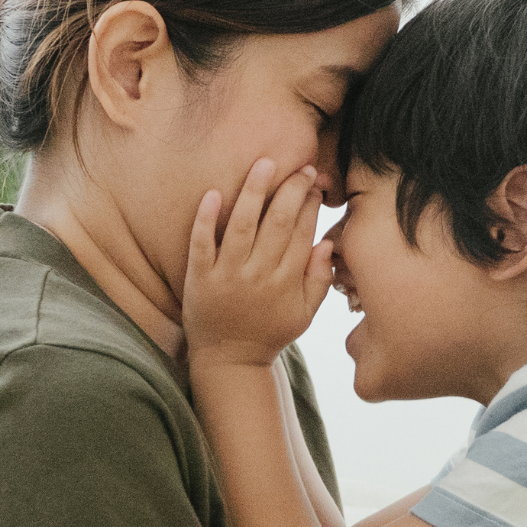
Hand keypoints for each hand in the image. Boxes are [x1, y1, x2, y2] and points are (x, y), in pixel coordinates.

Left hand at [184, 158, 332, 368]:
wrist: (229, 362)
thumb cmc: (269, 334)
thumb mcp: (304, 315)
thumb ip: (319, 281)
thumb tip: (326, 245)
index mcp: (287, 282)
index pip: (302, 233)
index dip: (309, 204)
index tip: (314, 181)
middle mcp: (259, 276)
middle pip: (277, 223)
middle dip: (291, 190)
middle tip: (299, 167)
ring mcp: (228, 276)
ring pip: (242, 225)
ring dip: (254, 192)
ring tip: (264, 164)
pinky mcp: (200, 278)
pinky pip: (202, 244)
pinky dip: (206, 218)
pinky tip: (214, 193)